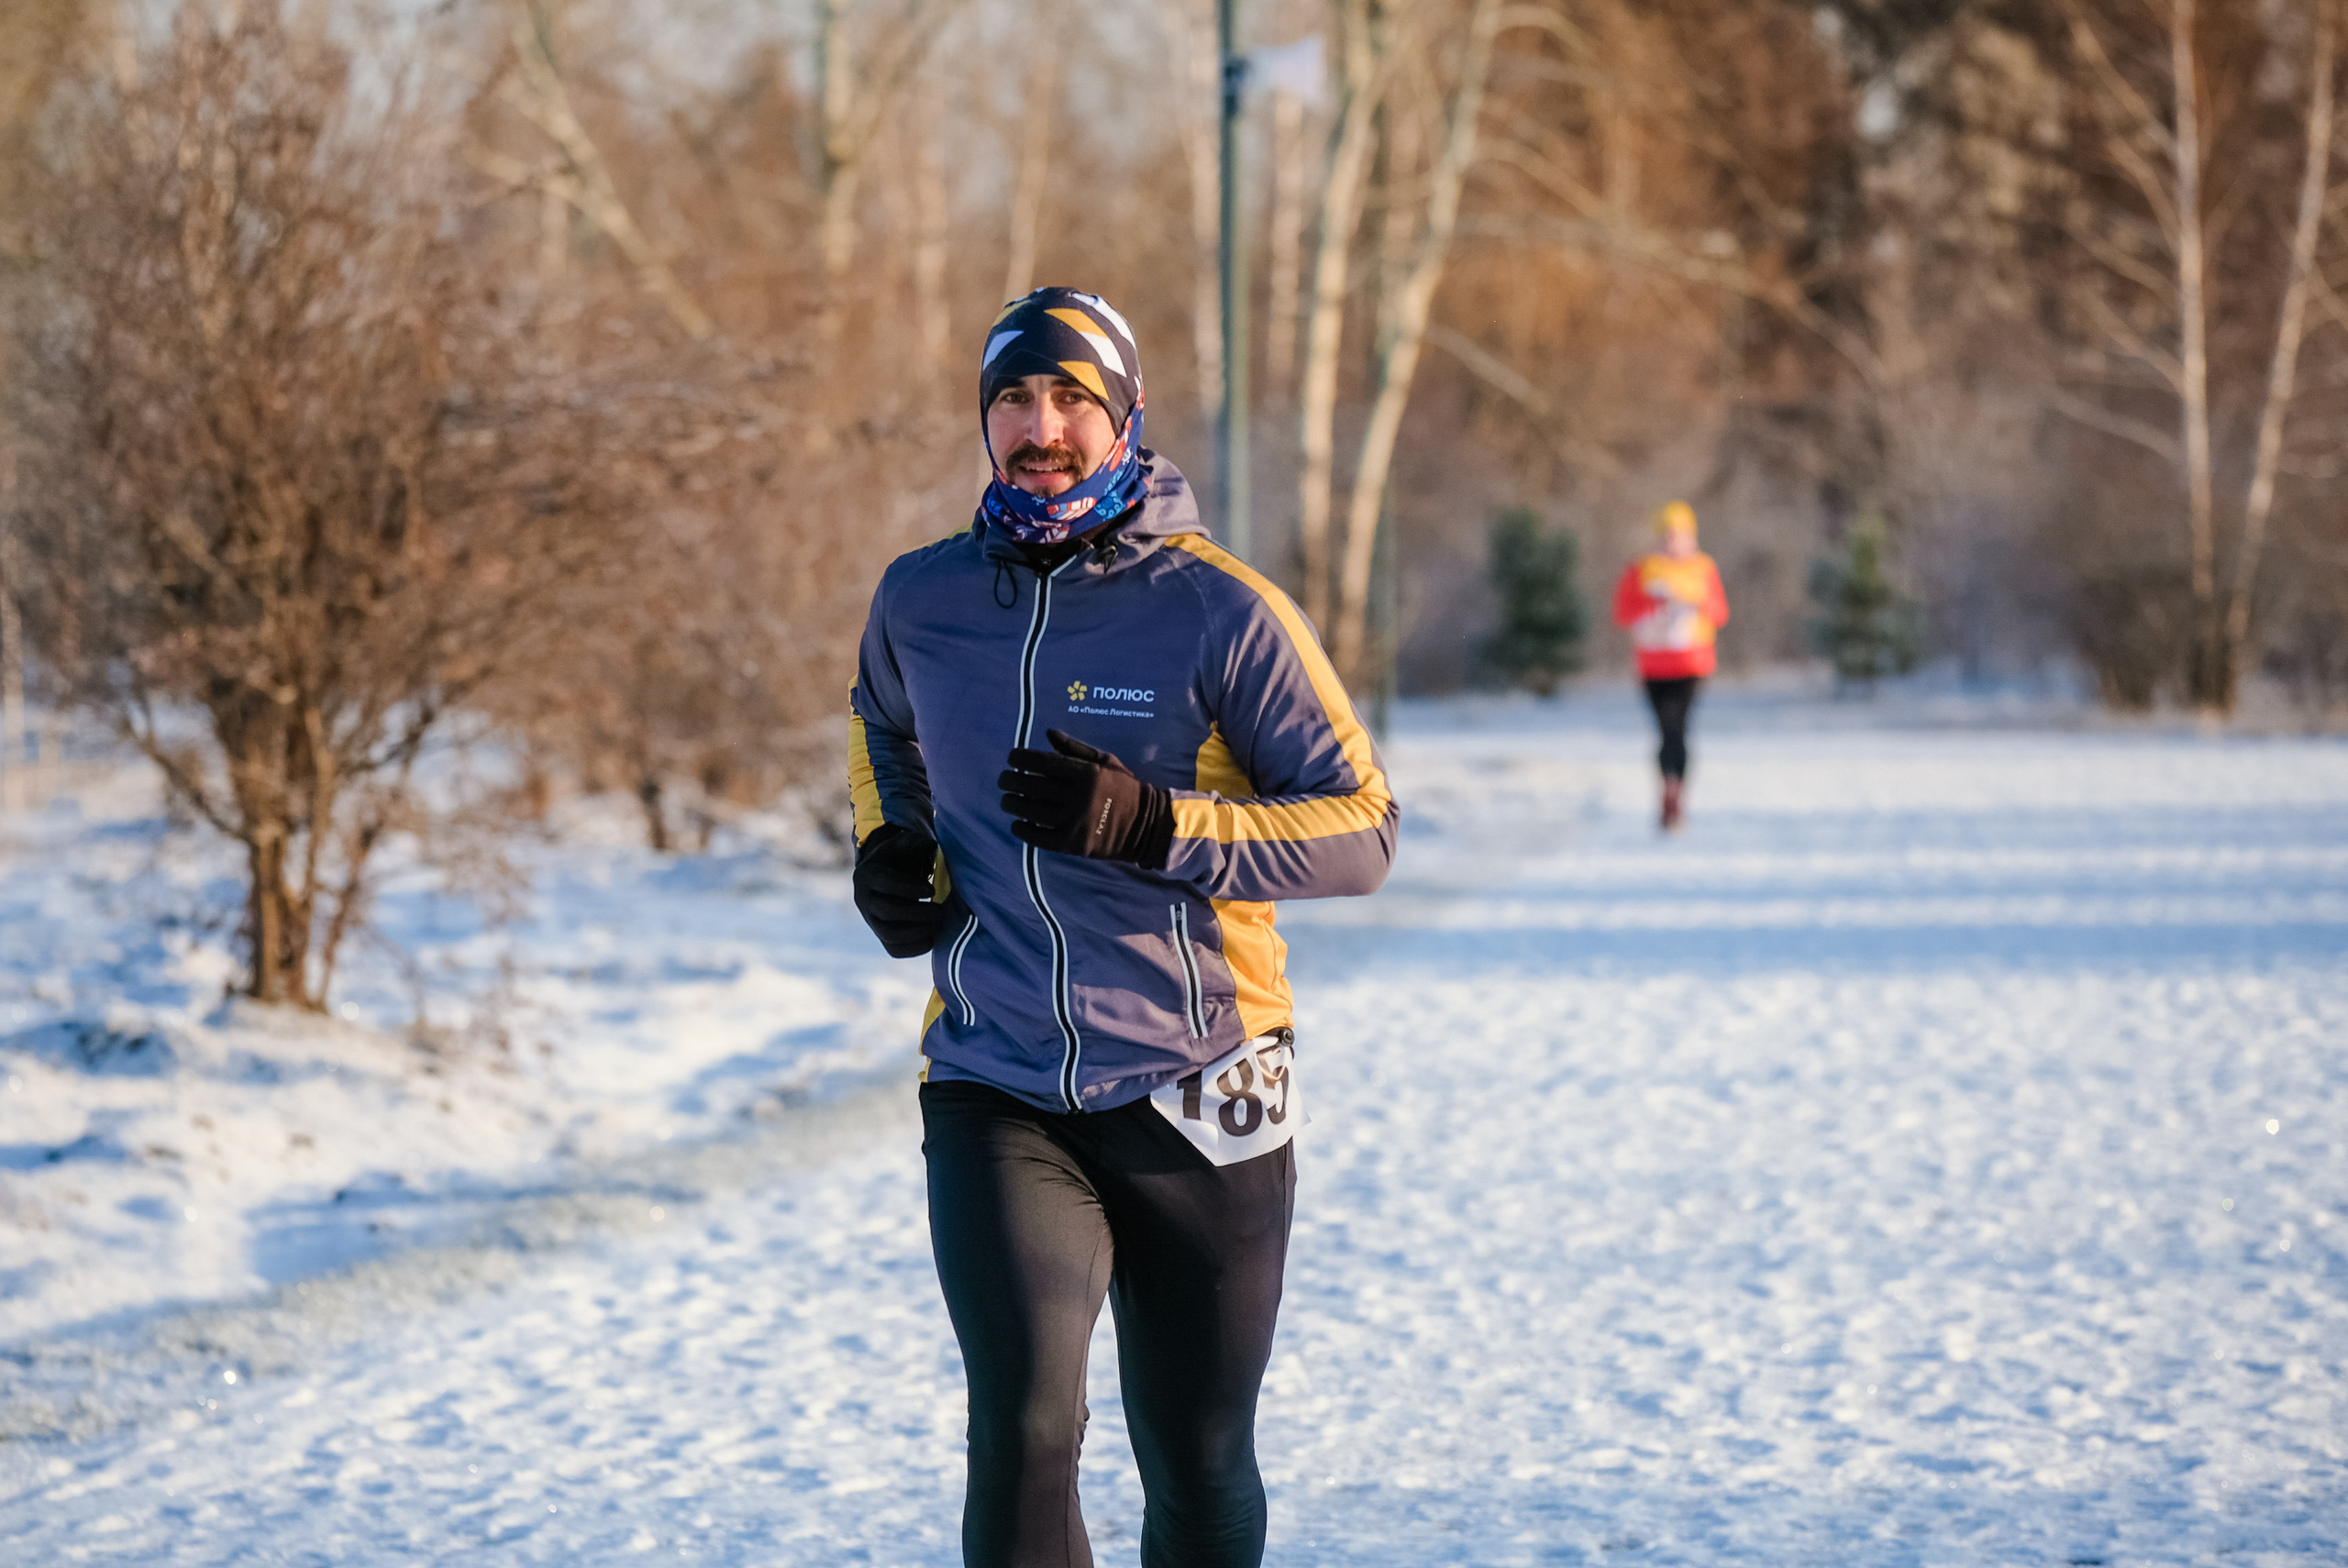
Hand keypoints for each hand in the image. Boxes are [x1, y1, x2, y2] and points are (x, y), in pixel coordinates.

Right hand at [852, 823, 948, 957]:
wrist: (885, 876)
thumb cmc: (898, 859)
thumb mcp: (903, 844)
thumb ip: (916, 843)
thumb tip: (930, 846)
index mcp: (868, 875)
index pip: (885, 884)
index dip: (910, 888)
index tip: (931, 890)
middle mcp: (864, 900)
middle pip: (887, 911)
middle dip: (918, 913)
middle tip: (940, 911)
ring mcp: (871, 920)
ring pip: (888, 934)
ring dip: (917, 932)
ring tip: (938, 925)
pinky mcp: (881, 936)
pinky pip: (893, 949)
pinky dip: (913, 949)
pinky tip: (932, 939)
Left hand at [998, 729, 1174, 867]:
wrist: (1146, 825)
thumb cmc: (1123, 788)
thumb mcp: (1106, 761)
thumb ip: (1075, 748)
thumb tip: (1048, 734)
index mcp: (1086, 773)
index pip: (1042, 762)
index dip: (1020, 759)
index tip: (1012, 759)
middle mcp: (1078, 796)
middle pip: (1030, 786)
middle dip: (1010, 780)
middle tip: (1004, 779)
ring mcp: (1073, 822)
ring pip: (1029, 811)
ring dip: (1011, 803)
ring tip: (1007, 800)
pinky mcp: (1071, 844)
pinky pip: (1037, 836)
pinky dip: (1022, 829)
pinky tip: (1017, 823)